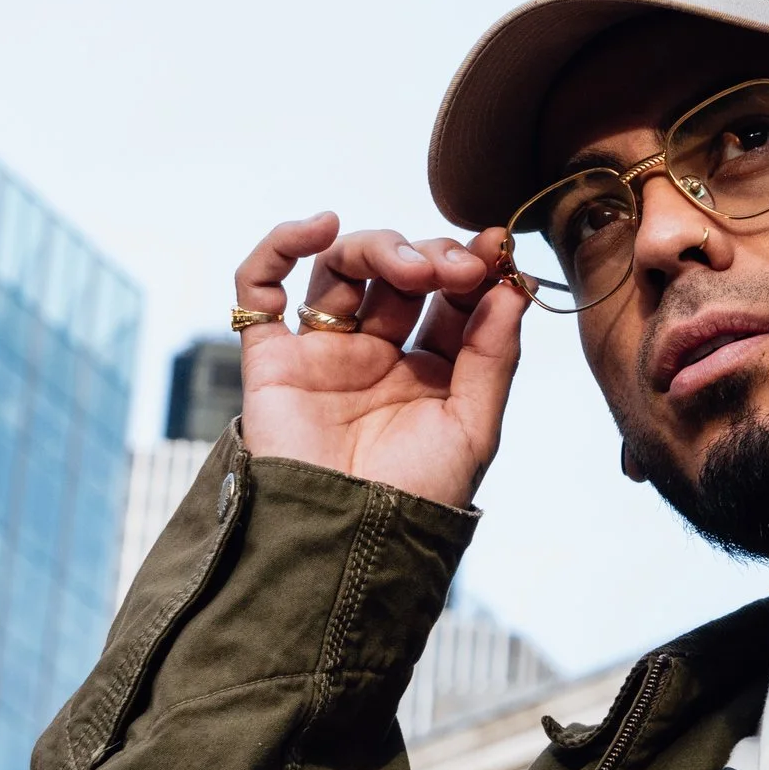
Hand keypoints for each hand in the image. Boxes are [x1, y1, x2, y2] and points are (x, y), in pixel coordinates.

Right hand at [233, 213, 525, 508]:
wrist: (346, 542)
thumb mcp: (472, 428)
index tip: (496, 249)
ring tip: (410, 267)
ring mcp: (322, 353)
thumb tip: (510, 288)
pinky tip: (321, 227)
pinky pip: (258, 289)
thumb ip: (492, 357)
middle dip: (431, 257)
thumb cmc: (414, 498)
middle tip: (456, 269)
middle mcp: (376, 357)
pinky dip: (280, 245)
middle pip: (399, 274)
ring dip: (379, 247)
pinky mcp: (271, 359)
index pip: (450, 300)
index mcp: (429, 374)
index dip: (473, 267)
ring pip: (341, 268)